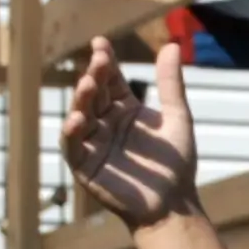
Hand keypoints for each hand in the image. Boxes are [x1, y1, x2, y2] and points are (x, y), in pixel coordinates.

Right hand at [60, 36, 198, 228]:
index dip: (105, 62)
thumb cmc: (176, 165)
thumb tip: (172, 44)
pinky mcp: (84, 166)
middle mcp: (105, 123)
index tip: (101, 44)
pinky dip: (71, 133)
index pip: (110, 80)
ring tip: (87, 85)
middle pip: (94, 94)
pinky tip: (77, 120)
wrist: (173, 204)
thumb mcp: (177, 118)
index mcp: (124, 109)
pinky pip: (72, 147)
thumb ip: (171, 84)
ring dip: (81, 100)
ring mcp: (92, 143)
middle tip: (99, 62)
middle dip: (94, 77)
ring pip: (80, 115)